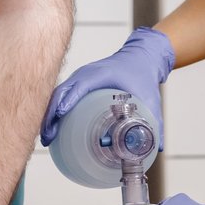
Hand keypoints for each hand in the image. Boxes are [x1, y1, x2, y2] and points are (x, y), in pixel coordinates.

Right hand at [41, 26, 174, 148]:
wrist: (141, 56)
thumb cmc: (143, 74)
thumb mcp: (151, 98)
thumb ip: (155, 121)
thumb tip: (158, 148)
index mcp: (100, 74)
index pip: (78, 86)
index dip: (67, 100)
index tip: (60, 116)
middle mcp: (85, 74)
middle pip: (61, 92)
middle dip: (51, 114)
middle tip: (48, 137)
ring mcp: (80, 76)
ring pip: (57, 94)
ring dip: (49, 113)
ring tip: (46, 137)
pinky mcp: (79, 82)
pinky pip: (62, 94)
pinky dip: (54, 109)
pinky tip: (52, 126)